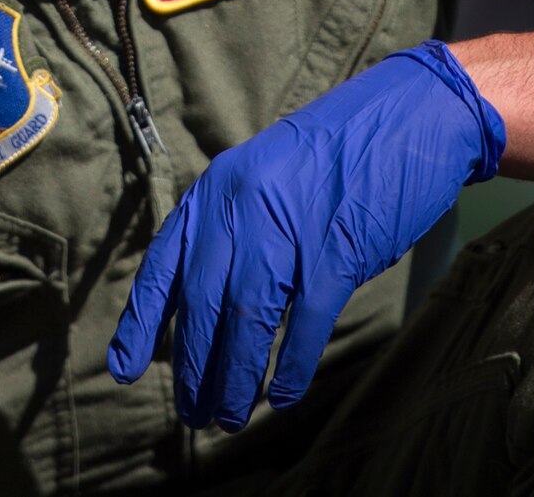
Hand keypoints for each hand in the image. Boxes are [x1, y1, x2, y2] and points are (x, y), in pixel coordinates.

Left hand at [106, 39, 504, 430]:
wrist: (410, 116)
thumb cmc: (336, 157)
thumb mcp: (264, 179)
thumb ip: (232, 228)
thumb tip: (203, 303)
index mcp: (216, 189)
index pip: (165, 264)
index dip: (142, 321)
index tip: (123, 369)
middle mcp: (241, 206)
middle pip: (202, 301)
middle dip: (193, 364)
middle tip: (194, 414)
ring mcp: (288, 226)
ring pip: (245, 318)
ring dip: (233, 375)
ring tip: (225, 417)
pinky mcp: (337, 247)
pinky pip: (303, 319)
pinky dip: (289, 363)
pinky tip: (280, 395)